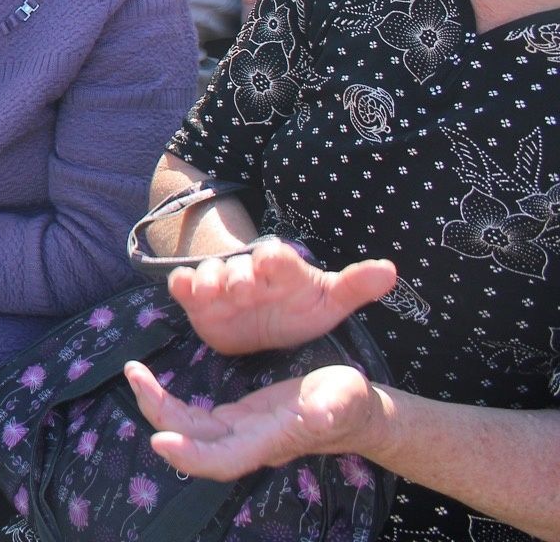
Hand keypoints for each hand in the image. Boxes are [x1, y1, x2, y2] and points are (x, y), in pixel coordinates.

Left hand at [126, 360, 383, 480]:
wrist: (354, 412)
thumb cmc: (351, 404)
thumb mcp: (346, 398)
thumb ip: (333, 406)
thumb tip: (318, 414)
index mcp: (270, 441)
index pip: (224, 458)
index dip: (192, 456)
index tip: (158, 441)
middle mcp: (248, 442)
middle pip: (195, 442)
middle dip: (159, 415)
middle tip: (133, 376)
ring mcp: (239, 432)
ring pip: (188, 428)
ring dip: (158, 405)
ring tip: (134, 371)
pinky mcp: (235, 418)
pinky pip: (194, 416)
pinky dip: (170, 401)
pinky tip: (150, 381)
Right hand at [166, 238, 396, 355]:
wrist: (261, 318)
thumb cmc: (299, 306)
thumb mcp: (329, 299)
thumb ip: (356, 286)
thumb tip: (391, 271)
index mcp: (282, 270)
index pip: (276, 255)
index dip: (273, 259)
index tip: (273, 265)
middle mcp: (248, 274)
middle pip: (239, 267)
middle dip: (239, 277)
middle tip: (244, 291)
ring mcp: (220, 284)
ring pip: (209, 273)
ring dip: (209, 281)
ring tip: (212, 294)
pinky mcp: (197, 299)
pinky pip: (183, 285)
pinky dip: (182, 286)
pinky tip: (187, 292)